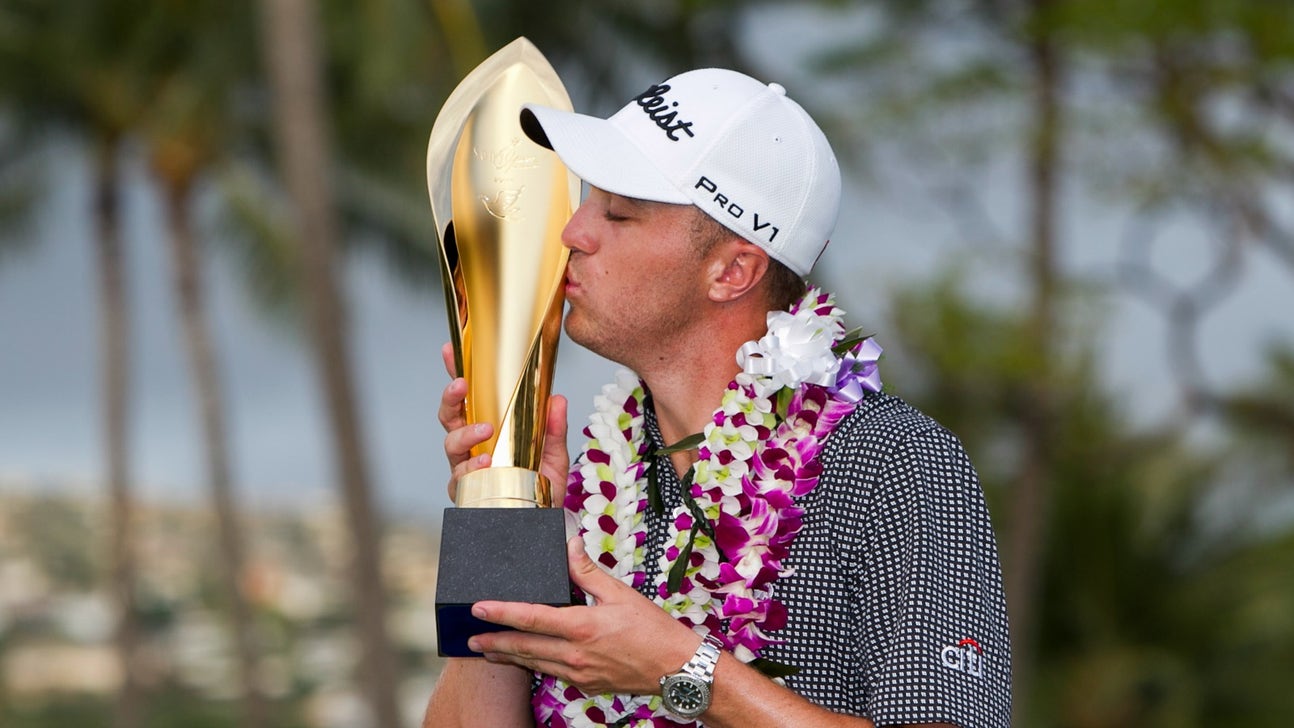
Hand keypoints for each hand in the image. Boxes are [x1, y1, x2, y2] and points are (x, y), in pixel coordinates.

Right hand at [437, 342, 570, 502]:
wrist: (544, 521)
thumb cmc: (542, 483)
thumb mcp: (554, 451)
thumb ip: (554, 427)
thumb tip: (557, 399)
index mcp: (488, 426)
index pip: (469, 396)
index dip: (457, 372)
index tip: (452, 350)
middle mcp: (472, 445)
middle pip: (449, 416)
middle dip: (451, 398)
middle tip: (461, 385)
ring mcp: (467, 468)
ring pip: (451, 444)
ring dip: (465, 433)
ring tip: (485, 429)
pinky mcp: (468, 492)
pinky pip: (460, 478)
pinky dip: (471, 468)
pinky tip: (484, 463)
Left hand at [466, 537, 701, 695]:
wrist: (675, 668)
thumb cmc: (652, 630)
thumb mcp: (620, 593)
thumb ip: (587, 572)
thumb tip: (569, 546)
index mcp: (581, 627)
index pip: (530, 618)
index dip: (501, 613)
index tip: (478, 609)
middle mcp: (575, 654)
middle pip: (524, 648)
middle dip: (494, 643)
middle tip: (471, 639)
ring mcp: (579, 673)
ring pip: (534, 664)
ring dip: (509, 658)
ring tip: (488, 652)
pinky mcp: (586, 684)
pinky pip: (553, 673)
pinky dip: (535, 665)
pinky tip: (527, 660)